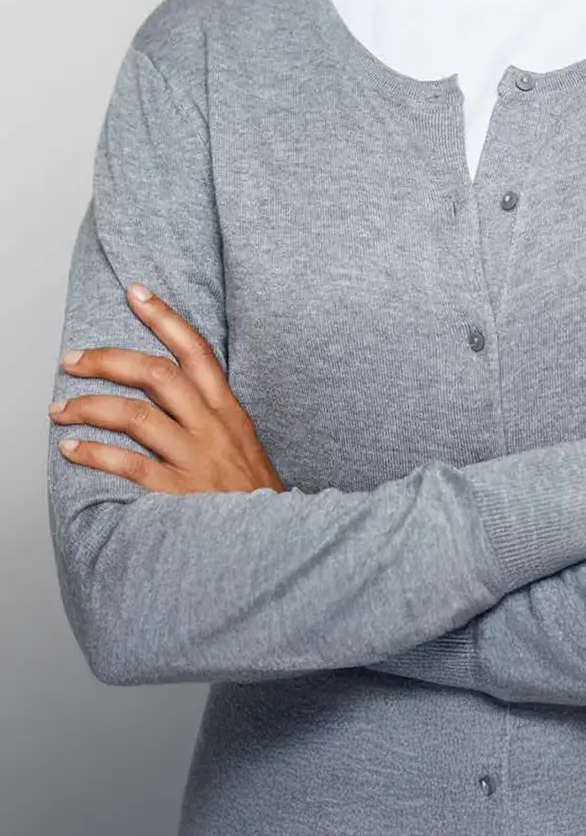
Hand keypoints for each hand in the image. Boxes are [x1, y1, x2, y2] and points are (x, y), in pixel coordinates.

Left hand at [49, 283, 285, 494]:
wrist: (277, 542)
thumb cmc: (252, 495)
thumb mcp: (243, 443)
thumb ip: (212, 415)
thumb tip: (172, 388)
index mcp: (228, 411)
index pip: (196, 351)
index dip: (165, 318)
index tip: (136, 294)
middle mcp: (212, 429)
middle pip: (157, 375)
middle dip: (108, 360)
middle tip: (73, 359)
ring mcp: (196, 460)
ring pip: (136, 416)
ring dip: (90, 407)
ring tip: (60, 408)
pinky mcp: (179, 495)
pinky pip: (130, 466)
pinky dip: (95, 454)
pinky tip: (71, 450)